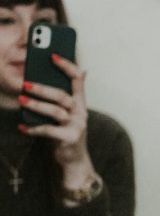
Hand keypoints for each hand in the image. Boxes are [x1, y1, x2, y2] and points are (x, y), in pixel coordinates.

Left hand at [18, 56, 95, 185]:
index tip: (52, 55)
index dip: (67, 66)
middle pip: (62, 95)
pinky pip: (49, 130)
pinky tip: (22, 126)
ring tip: (21, 100)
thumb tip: (75, 72)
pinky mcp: (70, 138)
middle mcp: (81, 112)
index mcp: (80, 102)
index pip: (77, 79)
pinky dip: (34, 128)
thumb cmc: (66, 132)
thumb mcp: (67, 113)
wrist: (74, 160)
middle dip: (42, 88)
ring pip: (55, 111)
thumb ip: (65, 95)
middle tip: (25, 83)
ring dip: (36, 105)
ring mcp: (77, 125)